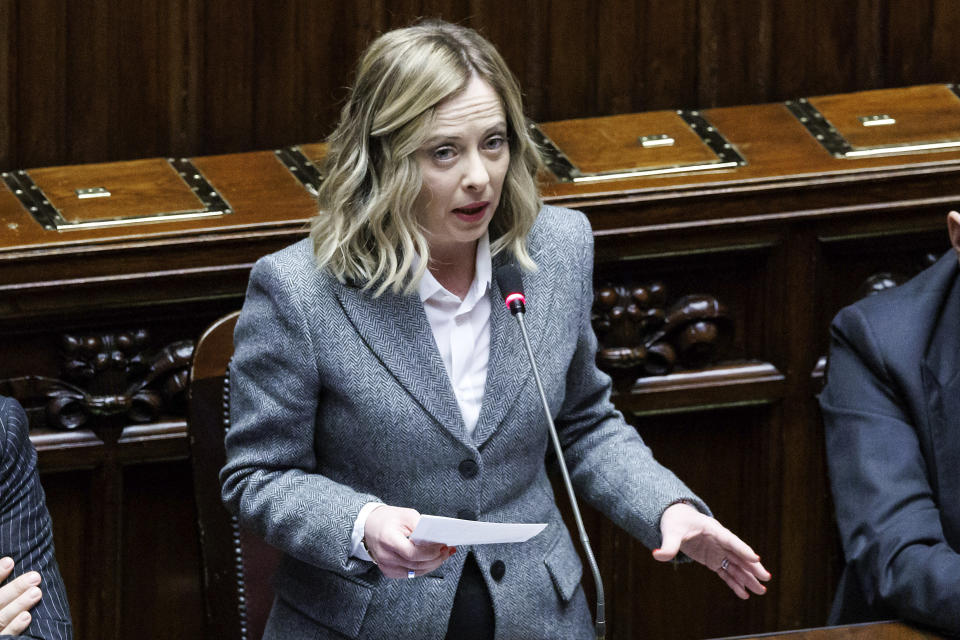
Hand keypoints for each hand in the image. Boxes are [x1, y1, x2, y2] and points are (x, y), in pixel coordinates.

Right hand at [0, 557, 42, 634]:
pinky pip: (5, 636)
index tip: (10, 561)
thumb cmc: (0, 607)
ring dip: (19, 605)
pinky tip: (27, 617)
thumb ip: (2, 587)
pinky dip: (14, 627)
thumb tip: (11, 563)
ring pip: (1, 618)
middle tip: (35, 577)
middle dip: (15, 589)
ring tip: (37, 592)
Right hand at [363, 506, 454, 578]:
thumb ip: (421, 526)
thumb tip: (436, 538)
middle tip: (447, 550)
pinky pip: (410, 574)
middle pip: (416, 565)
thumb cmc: (387, 519)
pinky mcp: (389, 571)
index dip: (430, 552)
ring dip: (432, 564)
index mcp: (388, 539)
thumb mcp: (406, 515)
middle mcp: (385, 556)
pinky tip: (432, 560)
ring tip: (444, 555)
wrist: (368, 526)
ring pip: (415, 572)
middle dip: (436, 559)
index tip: (442, 546)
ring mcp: (386, 566)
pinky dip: (423, 568)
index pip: (412, 553)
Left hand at [653, 503, 770, 598]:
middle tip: (766, 578)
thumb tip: (658, 555)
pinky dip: (734, 583)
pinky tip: (744, 594)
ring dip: (748, 578)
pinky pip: (726, 572)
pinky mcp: (712, 559)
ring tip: (761, 591)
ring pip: (736, 566)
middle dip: (752, 567)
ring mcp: (717, 551)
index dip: (742, 549)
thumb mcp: (670, 531)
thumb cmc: (675, 520)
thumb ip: (668, 545)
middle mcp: (719, 541)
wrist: (675, 518)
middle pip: (739, 555)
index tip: (755, 558)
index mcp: (712, 530)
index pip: (730, 540)